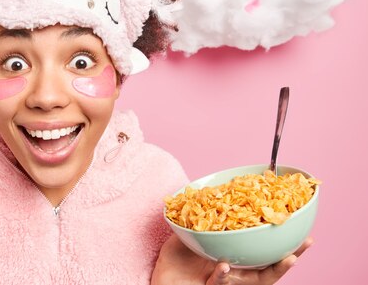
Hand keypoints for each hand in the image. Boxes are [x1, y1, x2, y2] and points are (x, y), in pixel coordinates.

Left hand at [151, 234, 312, 284]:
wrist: (161, 283)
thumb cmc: (176, 262)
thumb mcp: (189, 234)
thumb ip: (201, 218)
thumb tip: (209, 192)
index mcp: (235, 260)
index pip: (264, 252)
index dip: (282, 242)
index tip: (301, 228)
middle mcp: (236, 274)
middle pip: (270, 268)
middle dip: (291, 256)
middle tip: (306, 243)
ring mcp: (227, 283)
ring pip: (256, 281)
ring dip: (274, 270)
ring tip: (288, 259)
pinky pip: (220, 283)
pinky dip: (223, 275)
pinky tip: (225, 265)